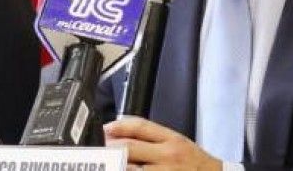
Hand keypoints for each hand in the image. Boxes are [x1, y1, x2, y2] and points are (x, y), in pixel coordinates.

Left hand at [104, 116, 221, 170]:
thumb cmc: (195, 164)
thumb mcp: (177, 142)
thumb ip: (151, 136)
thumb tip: (117, 129)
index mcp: (171, 139)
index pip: (139, 125)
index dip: (117, 126)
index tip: (104, 129)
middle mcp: (168, 156)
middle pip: (130, 147)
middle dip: (109, 148)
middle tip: (97, 151)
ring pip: (130, 168)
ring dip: (114, 165)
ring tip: (103, 164)